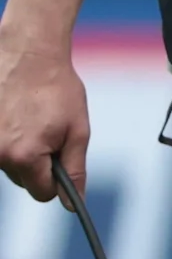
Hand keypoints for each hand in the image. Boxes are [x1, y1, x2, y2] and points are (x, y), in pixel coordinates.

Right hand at [0, 30, 91, 204]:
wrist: (28, 55)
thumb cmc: (57, 90)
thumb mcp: (77, 130)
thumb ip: (74, 169)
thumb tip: (73, 202)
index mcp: (24, 157)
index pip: (42, 193)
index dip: (56, 182)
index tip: (61, 162)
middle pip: (23, 180)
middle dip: (38, 164)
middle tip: (48, 133)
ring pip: (8, 165)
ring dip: (21, 151)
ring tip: (32, 122)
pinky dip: (7, 139)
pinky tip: (16, 118)